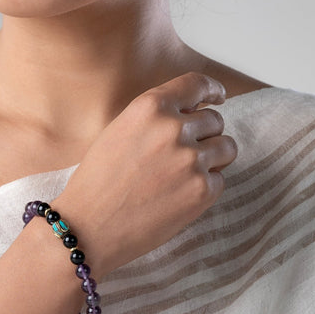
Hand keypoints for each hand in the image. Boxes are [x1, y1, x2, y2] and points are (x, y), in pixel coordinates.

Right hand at [51, 71, 237, 277]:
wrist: (88, 229)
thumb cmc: (95, 185)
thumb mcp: (117, 134)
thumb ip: (152, 121)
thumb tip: (187, 117)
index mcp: (150, 108)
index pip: (196, 84)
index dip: (212, 90)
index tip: (218, 96)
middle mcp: (174, 128)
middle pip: (214, 120)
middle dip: (204, 135)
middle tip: (182, 157)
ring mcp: (191, 160)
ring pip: (226, 148)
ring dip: (213, 159)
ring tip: (185, 177)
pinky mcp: (202, 191)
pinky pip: (219, 180)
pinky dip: (205, 188)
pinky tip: (178, 198)